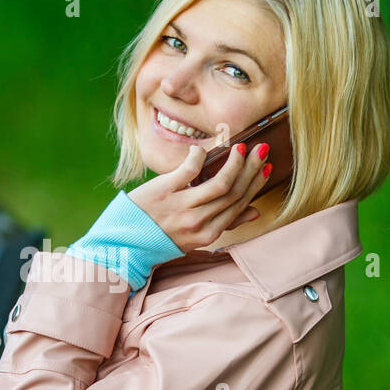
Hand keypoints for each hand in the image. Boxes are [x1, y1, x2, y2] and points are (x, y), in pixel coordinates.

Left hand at [127, 141, 269, 254]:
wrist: (125, 242)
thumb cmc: (161, 236)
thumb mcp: (195, 236)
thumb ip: (225, 223)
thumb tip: (254, 212)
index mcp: (208, 234)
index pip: (239, 204)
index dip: (255, 184)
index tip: (265, 167)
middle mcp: (198, 223)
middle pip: (234, 193)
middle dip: (251, 169)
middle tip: (260, 150)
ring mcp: (181, 207)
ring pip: (220, 184)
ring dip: (234, 163)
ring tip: (240, 148)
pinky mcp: (164, 192)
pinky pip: (189, 171)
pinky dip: (199, 157)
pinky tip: (202, 150)